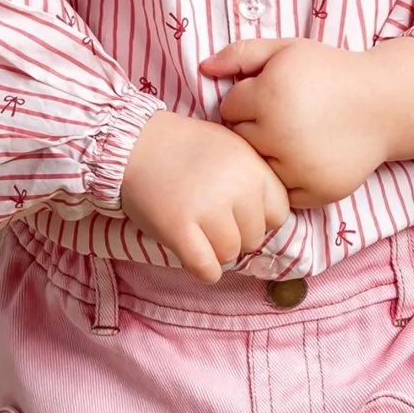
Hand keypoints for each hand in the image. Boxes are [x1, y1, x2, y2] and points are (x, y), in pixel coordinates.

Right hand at [118, 110, 289, 281]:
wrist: (134, 143)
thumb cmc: (184, 148)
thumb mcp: (232, 148)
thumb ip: (254, 179)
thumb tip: (268, 221)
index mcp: (252, 167)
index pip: (279, 214)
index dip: (259, 218)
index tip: (238, 212)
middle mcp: (235, 188)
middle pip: (254, 238)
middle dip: (235, 235)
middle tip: (211, 221)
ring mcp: (207, 210)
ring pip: (230, 254)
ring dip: (215, 250)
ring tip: (197, 231)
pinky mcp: (178, 229)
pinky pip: (206, 269)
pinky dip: (202, 269)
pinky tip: (191, 253)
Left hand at [199, 36, 413, 208]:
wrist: (385, 103)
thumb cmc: (331, 72)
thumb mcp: (287, 49)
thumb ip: (241, 54)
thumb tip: (202, 69)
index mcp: (270, 96)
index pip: (228, 108)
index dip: (248, 98)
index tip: (272, 93)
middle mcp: (282, 135)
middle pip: (240, 140)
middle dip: (255, 127)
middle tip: (285, 116)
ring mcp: (300, 168)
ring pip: (258, 169)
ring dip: (269, 155)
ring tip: (295, 136)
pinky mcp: (317, 192)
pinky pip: (281, 192)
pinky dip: (289, 178)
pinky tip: (307, 156)